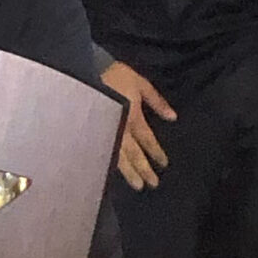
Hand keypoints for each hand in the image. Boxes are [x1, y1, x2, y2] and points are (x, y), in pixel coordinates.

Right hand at [100, 61, 175, 189]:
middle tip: (153, 184)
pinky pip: (102, 152)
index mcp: (133, 116)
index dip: (156, 151)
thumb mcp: (140, 83)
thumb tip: (173, 118)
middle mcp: (120, 129)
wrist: (84, 72)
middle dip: (144, 168)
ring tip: (137, 186)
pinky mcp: (91, 133)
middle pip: (134, 153)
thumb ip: (156, 101)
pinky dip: (109, 164)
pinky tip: (111, 172)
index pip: (147, 139)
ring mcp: (104, 132)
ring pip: (118, 157)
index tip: (164, 164)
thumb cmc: (114, 75)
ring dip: (129, 173)